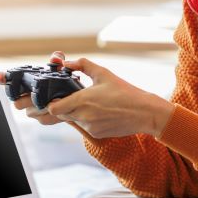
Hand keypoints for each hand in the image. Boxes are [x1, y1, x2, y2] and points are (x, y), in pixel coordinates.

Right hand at [0, 51, 65, 125]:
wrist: (73, 97)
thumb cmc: (62, 80)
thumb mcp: (61, 67)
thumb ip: (57, 59)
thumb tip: (55, 58)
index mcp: (26, 82)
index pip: (8, 80)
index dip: (2, 78)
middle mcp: (24, 97)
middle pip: (17, 102)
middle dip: (29, 98)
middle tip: (40, 94)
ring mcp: (32, 110)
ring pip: (31, 112)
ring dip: (44, 107)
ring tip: (56, 100)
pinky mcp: (42, 119)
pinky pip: (44, 119)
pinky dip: (53, 115)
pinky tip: (60, 109)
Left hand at [46, 57, 174, 138]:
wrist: (143, 112)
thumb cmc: (125, 92)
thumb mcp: (103, 73)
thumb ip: (82, 65)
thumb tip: (66, 62)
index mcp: (82, 100)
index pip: (53, 108)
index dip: (53, 103)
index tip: (60, 96)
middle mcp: (83, 116)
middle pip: (61, 115)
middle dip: (64, 106)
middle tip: (76, 97)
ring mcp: (89, 127)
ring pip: (73, 121)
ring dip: (77, 113)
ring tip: (94, 104)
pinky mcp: (96, 134)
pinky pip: (85, 127)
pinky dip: (88, 120)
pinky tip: (101, 112)